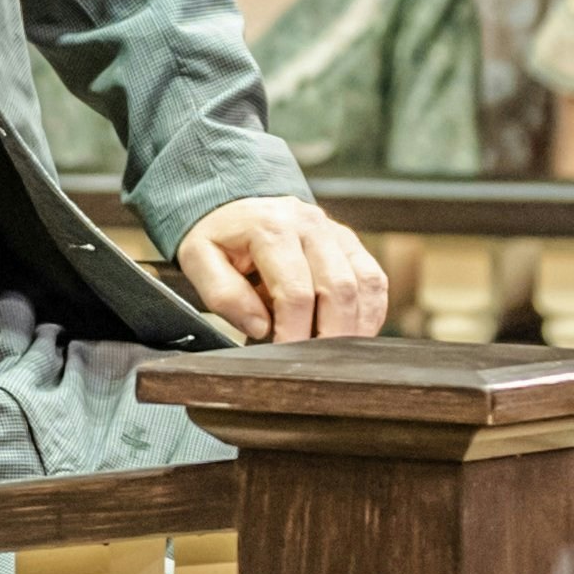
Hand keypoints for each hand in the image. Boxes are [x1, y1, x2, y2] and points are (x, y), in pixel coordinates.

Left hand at [179, 195, 385, 343]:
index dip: (295, 333)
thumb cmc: (220, 239)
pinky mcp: (351, 243)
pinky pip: (375, 280)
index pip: (295, 292)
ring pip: (365, 285)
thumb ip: (223, 293)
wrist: (237, 207)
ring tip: (332, 355)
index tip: (286, 359)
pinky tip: (350, 334)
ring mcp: (335, 232)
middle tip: (314, 366)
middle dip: (331, 336)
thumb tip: (260, 326)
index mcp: (271, 228)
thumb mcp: (198, 259)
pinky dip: (369, 313)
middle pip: (338, 289)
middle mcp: (310, 223)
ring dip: (355, 328)